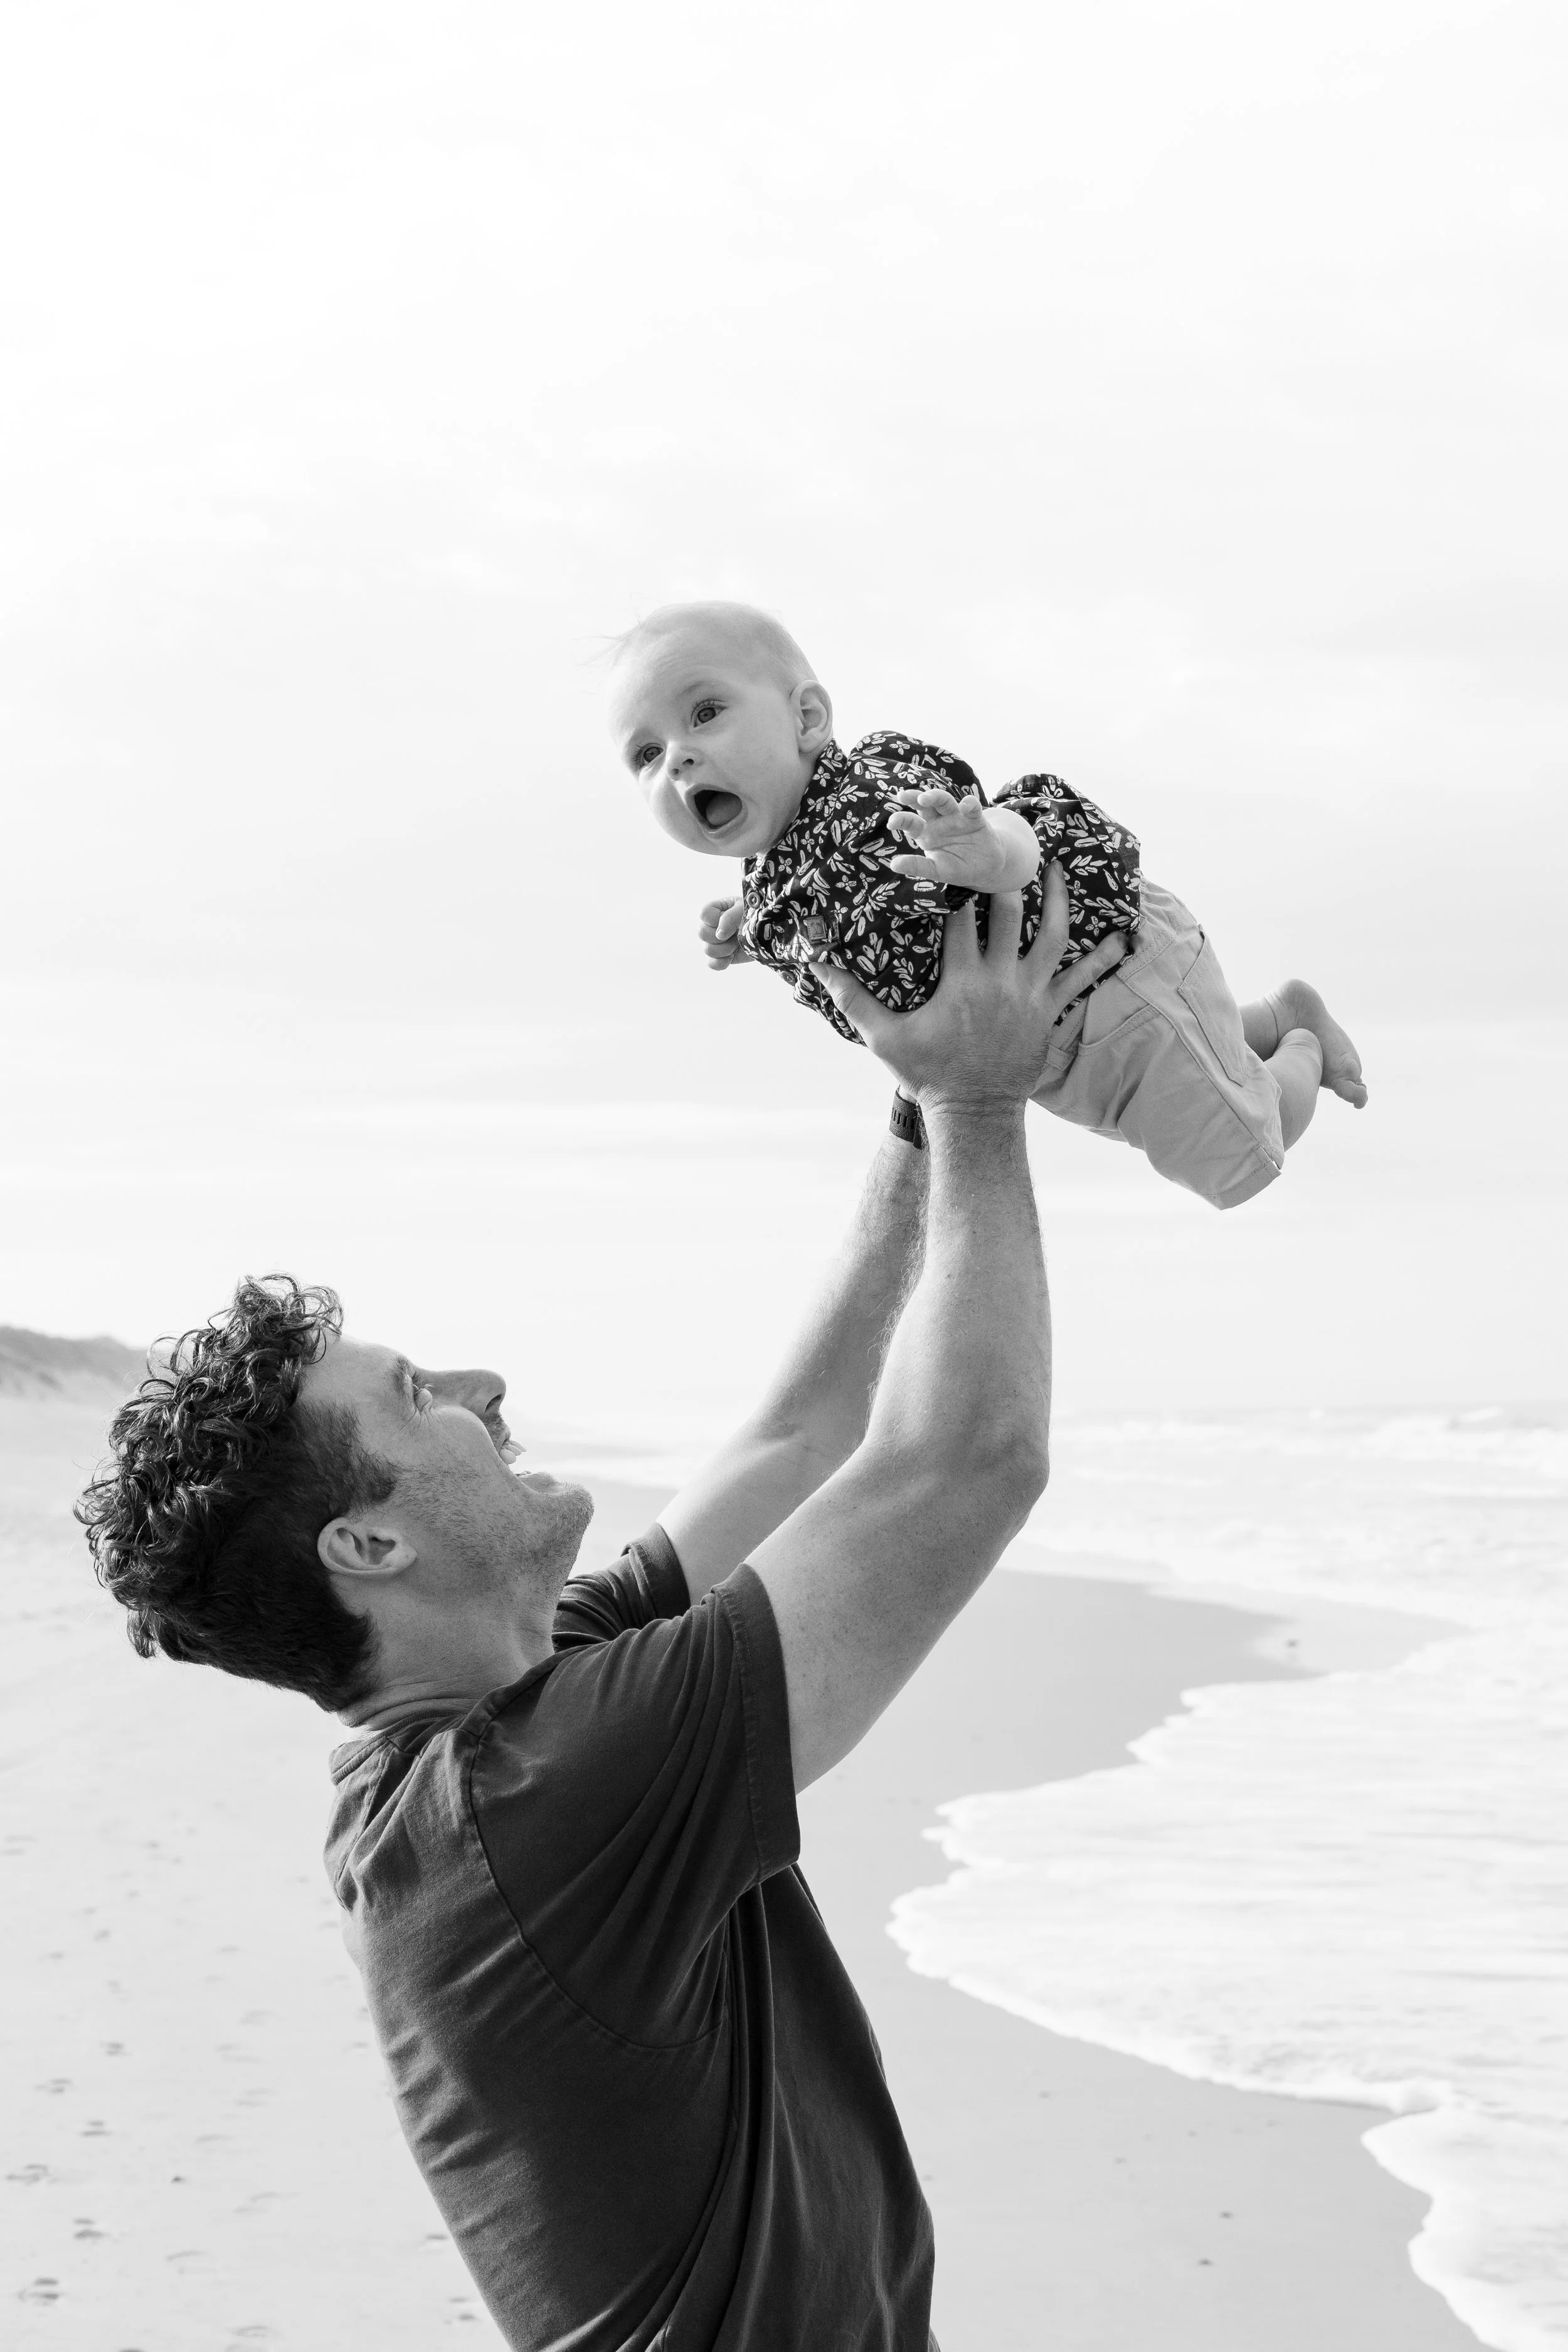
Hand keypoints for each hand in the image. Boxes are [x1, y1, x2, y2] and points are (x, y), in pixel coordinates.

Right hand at [698, 896, 749, 971]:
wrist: (769, 932)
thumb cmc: (756, 915)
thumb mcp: (744, 910)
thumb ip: (730, 917)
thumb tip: (719, 934)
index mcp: (716, 909)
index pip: (704, 914)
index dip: (715, 920)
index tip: (731, 921)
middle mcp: (711, 925)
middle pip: (702, 933)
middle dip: (721, 936)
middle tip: (736, 933)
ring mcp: (714, 942)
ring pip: (707, 949)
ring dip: (726, 948)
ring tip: (738, 943)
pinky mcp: (720, 956)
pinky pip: (712, 963)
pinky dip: (722, 962)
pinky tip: (732, 955)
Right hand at [811, 863, 1126, 1109]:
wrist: (974, 1114)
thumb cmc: (927, 1074)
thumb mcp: (883, 1037)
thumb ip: (852, 997)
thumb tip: (815, 963)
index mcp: (960, 981)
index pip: (958, 918)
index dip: (955, 881)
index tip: (954, 850)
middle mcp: (999, 981)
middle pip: (1008, 914)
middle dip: (1007, 876)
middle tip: (1007, 843)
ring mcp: (1030, 995)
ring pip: (1052, 936)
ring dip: (1058, 899)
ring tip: (1057, 868)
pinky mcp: (1051, 1012)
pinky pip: (1084, 979)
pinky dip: (1105, 956)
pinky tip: (1123, 936)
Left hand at [886, 788, 1039, 893]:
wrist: (986, 869)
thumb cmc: (957, 867)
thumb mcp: (937, 870)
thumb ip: (917, 866)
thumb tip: (893, 865)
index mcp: (926, 833)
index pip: (911, 823)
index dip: (901, 820)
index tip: (891, 823)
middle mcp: (939, 822)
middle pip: (925, 805)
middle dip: (914, 797)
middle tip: (902, 796)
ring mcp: (957, 818)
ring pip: (945, 800)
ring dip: (935, 796)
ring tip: (924, 798)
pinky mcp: (976, 819)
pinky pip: (972, 807)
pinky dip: (969, 804)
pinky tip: (965, 806)